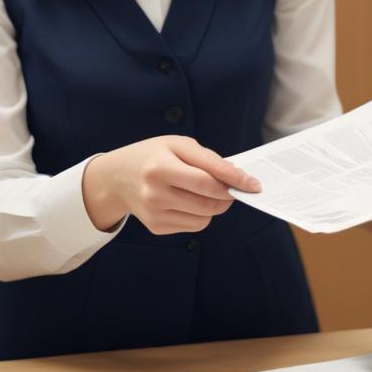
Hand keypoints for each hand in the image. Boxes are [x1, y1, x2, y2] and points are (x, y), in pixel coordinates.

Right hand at [82, 136, 260, 234]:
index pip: (207, 181)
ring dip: (214, 206)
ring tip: (204, 191)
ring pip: (204, 218)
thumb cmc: (152, 155)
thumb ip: (209, 160)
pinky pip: (193, 226)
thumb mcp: (178, 144)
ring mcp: (154, 214)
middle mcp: (155, 194)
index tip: (254, 185)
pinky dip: (199, 214)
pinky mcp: (156, 227)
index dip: (234, 183)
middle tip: (229, 187)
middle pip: (208, 203)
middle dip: (226, 196)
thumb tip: (238, 179)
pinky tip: (187, 200)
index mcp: (160, 168)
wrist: (117, 177)